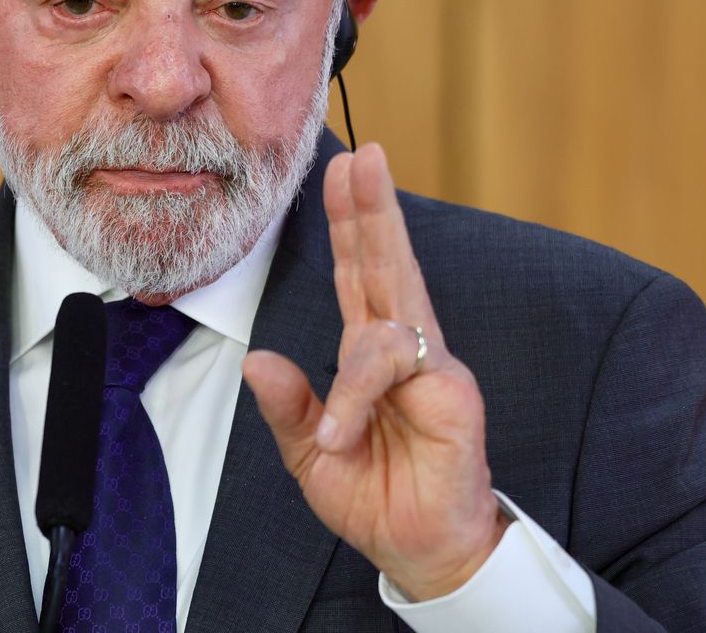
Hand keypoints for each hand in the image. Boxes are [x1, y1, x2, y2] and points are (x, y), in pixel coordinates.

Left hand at [242, 143, 507, 600]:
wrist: (418, 551)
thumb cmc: (371, 496)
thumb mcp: (309, 452)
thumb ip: (287, 406)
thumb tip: (254, 359)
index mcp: (368, 353)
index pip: (357, 273)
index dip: (350, 222)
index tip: (343, 169)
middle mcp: (402, 348)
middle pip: (386, 264)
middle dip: (374, 209)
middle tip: (365, 154)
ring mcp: (431, 368)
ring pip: (394, 309)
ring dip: (358, 347)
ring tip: (336, 429)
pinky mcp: (452, 397)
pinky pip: (398, 369)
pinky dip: (361, 393)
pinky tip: (344, 431)